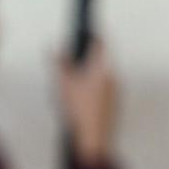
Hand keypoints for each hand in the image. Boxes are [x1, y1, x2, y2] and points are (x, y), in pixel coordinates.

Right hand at [58, 38, 117, 166]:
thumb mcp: (63, 84)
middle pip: (103, 58)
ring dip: (91, 70)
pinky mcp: (114, 101)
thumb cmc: (81, 111)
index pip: (102, 43)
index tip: (89, 30)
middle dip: (89, 54)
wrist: (94, 137)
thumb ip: (58, 63)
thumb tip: (52, 47)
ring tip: (75, 76)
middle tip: (76, 54)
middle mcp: (113, 76)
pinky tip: (81, 94)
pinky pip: (104, 86)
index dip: (94, 35)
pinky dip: (94, 84)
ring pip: (103, 72)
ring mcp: (116, 89)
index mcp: (103, 68)